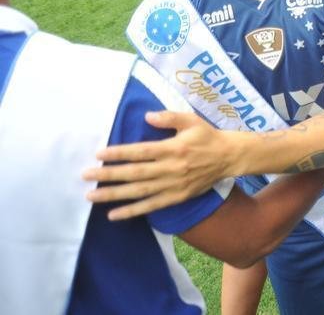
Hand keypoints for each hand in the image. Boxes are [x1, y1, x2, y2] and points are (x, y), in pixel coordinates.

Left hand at [84, 111, 237, 219]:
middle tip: (85, 176)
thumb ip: (169, 118)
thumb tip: (147, 117)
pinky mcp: (176, 197)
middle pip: (135, 173)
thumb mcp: (191, 121)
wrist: (229, 157)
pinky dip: (132, 212)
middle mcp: (171, 168)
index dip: (119, 153)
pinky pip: (151, 206)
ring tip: (91, 196)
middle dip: (108, 175)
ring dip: (114, 194)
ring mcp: (173, 185)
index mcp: (173, 148)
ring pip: (139, 192)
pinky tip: (113, 214)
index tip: (98, 154)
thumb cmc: (207, 136)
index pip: (140, 152)